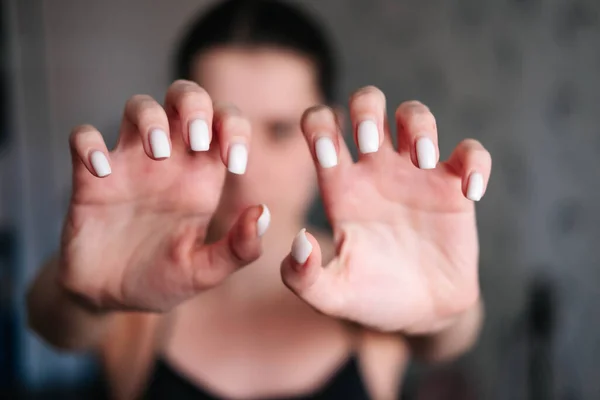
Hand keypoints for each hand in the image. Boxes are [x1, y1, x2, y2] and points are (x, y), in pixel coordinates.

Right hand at [60, 80, 268, 311]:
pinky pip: (83, 138)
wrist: (110, 299)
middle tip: (197, 140)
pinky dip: (89, 144)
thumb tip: (263, 213)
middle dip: (194, 104)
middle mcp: (168, 162)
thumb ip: (238, 249)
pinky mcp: (89, 179)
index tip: (235, 162)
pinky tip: (100, 172)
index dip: (235, 128)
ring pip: (138, 106)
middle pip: (183, 97)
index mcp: (202, 177)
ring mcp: (128, 165)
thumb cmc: (162, 279)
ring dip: (150, 118)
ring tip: (158, 154)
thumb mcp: (205, 271)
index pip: (225, 123)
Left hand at [281, 86, 490, 333]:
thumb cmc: (369, 297)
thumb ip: (303, 276)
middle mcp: (377, 171)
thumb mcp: (331, 295)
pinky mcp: (455, 189)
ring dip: (419, 123)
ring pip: (416, 115)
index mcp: (342, 185)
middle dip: (367, 109)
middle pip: (368, 104)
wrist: (418, 314)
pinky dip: (474, 162)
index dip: (319, 127)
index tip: (328, 156)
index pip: (321, 127)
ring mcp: (417, 176)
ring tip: (422, 161)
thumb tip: (298, 241)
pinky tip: (470, 191)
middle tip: (371, 143)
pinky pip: (471, 153)